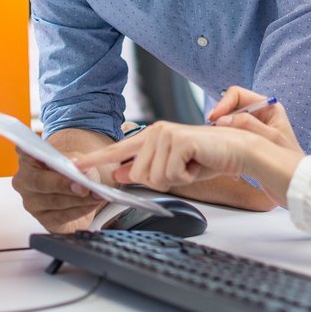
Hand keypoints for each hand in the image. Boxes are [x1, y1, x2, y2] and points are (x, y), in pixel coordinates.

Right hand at [11, 148, 104, 232]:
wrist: (78, 191)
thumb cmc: (73, 170)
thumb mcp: (77, 160)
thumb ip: (77, 161)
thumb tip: (78, 168)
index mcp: (29, 159)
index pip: (24, 152)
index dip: (26, 150)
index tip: (31, 149)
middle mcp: (25, 181)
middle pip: (39, 182)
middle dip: (62, 184)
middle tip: (82, 186)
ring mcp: (32, 202)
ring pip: (53, 201)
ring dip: (78, 199)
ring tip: (96, 194)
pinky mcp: (44, 219)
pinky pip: (61, 217)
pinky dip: (79, 210)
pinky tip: (91, 204)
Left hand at [74, 122, 255, 189]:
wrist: (237, 150)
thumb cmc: (208, 157)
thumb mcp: (172, 166)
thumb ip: (144, 168)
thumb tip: (120, 175)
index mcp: (151, 135)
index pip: (117, 150)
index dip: (94, 161)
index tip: (73, 167)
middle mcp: (156, 131)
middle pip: (139, 175)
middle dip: (162, 180)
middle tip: (184, 168)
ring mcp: (166, 135)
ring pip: (154, 178)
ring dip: (176, 179)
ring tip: (191, 165)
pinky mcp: (178, 141)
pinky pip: (171, 175)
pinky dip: (186, 176)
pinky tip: (197, 164)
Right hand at [208, 86, 303, 154]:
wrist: (294, 180)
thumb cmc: (288, 159)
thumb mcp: (269, 138)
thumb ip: (247, 125)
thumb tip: (223, 119)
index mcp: (268, 107)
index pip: (237, 95)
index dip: (223, 104)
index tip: (213, 118)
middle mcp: (261, 114)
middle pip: (231, 108)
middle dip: (221, 118)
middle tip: (213, 132)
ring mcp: (254, 127)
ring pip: (230, 122)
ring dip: (223, 132)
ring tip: (221, 144)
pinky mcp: (249, 140)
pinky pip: (232, 135)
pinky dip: (227, 142)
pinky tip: (227, 154)